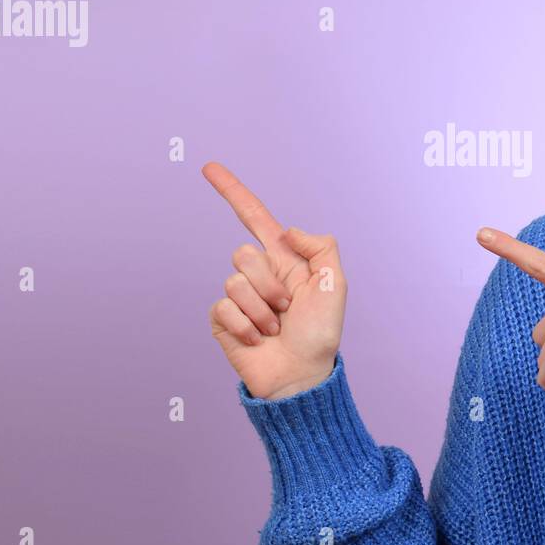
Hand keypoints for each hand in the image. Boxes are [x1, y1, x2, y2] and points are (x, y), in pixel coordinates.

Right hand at [203, 161, 346, 400]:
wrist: (300, 377)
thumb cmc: (320, 334)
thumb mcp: (335, 285)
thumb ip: (320, 247)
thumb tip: (287, 230)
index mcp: (284, 260)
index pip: (254, 218)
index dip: (232, 191)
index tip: (209, 167)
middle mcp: (259, 274)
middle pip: (244, 253)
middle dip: (269, 283)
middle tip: (287, 309)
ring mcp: (238, 297)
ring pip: (234, 281)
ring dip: (261, 309)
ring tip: (276, 328)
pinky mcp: (222, 320)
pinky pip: (224, 307)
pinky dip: (246, 326)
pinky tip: (257, 339)